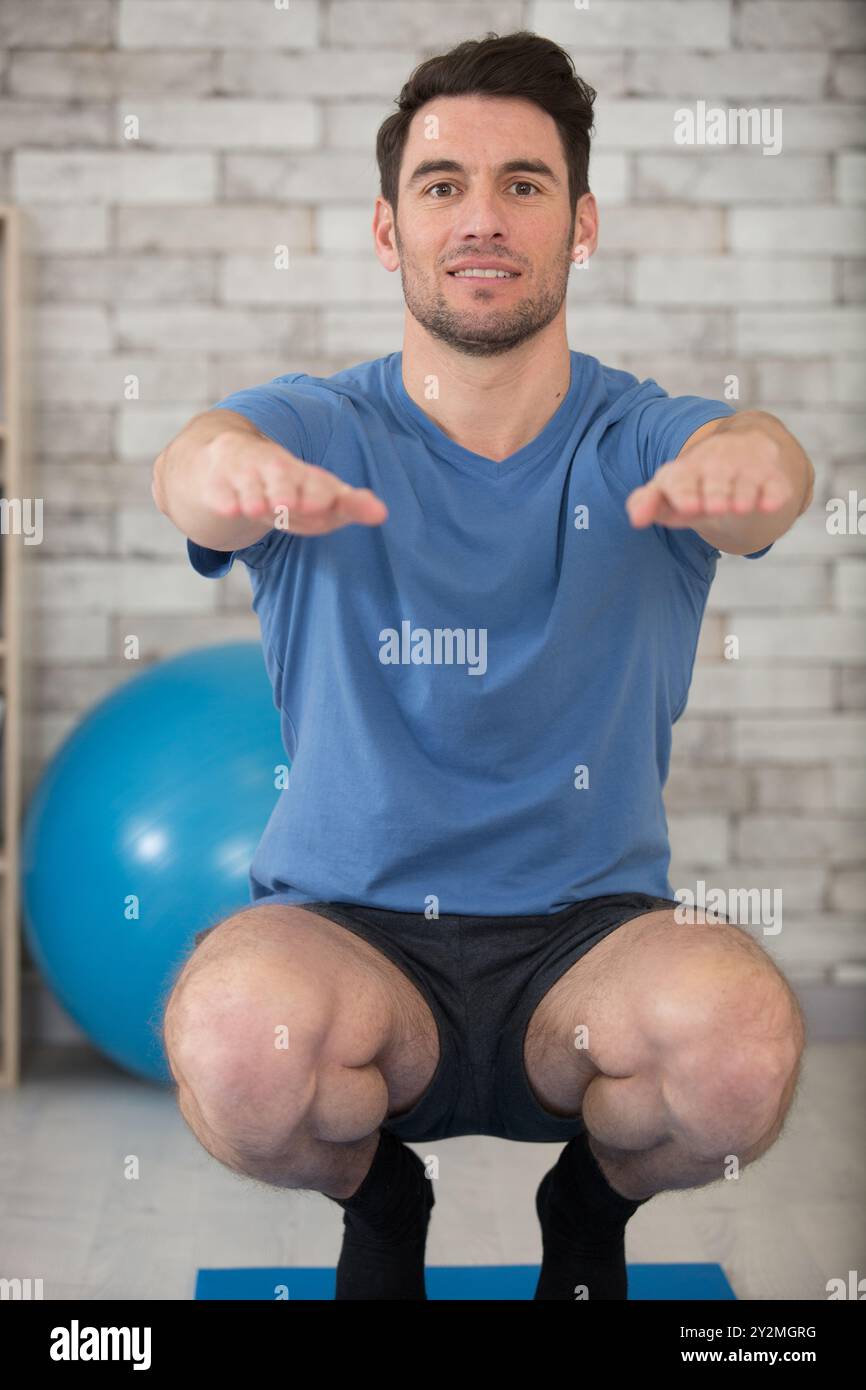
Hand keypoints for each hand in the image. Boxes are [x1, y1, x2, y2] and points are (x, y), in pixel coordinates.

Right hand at [202, 431, 387, 535]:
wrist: (224, 459)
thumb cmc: (281, 486)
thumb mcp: (312, 493)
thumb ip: (347, 505)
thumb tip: (381, 513)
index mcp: (301, 472)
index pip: (314, 480)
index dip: (320, 492)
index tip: (329, 503)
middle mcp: (272, 468)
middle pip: (281, 477)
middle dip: (287, 492)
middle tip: (293, 505)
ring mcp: (242, 475)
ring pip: (251, 488)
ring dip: (257, 499)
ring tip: (262, 508)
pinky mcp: (215, 484)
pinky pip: (220, 493)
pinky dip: (225, 501)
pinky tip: (230, 509)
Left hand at [625, 428, 792, 530]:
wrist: (740, 451)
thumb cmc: (694, 483)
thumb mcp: (668, 490)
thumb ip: (646, 503)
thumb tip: (636, 520)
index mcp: (685, 470)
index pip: (682, 481)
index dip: (684, 493)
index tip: (687, 506)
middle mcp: (717, 464)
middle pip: (716, 483)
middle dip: (715, 494)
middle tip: (714, 507)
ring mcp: (746, 468)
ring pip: (745, 485)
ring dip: (742, 496)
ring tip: (739, 507)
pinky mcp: (773, 475)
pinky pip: (775, 486)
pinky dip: (774, 495)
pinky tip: (770, 504)